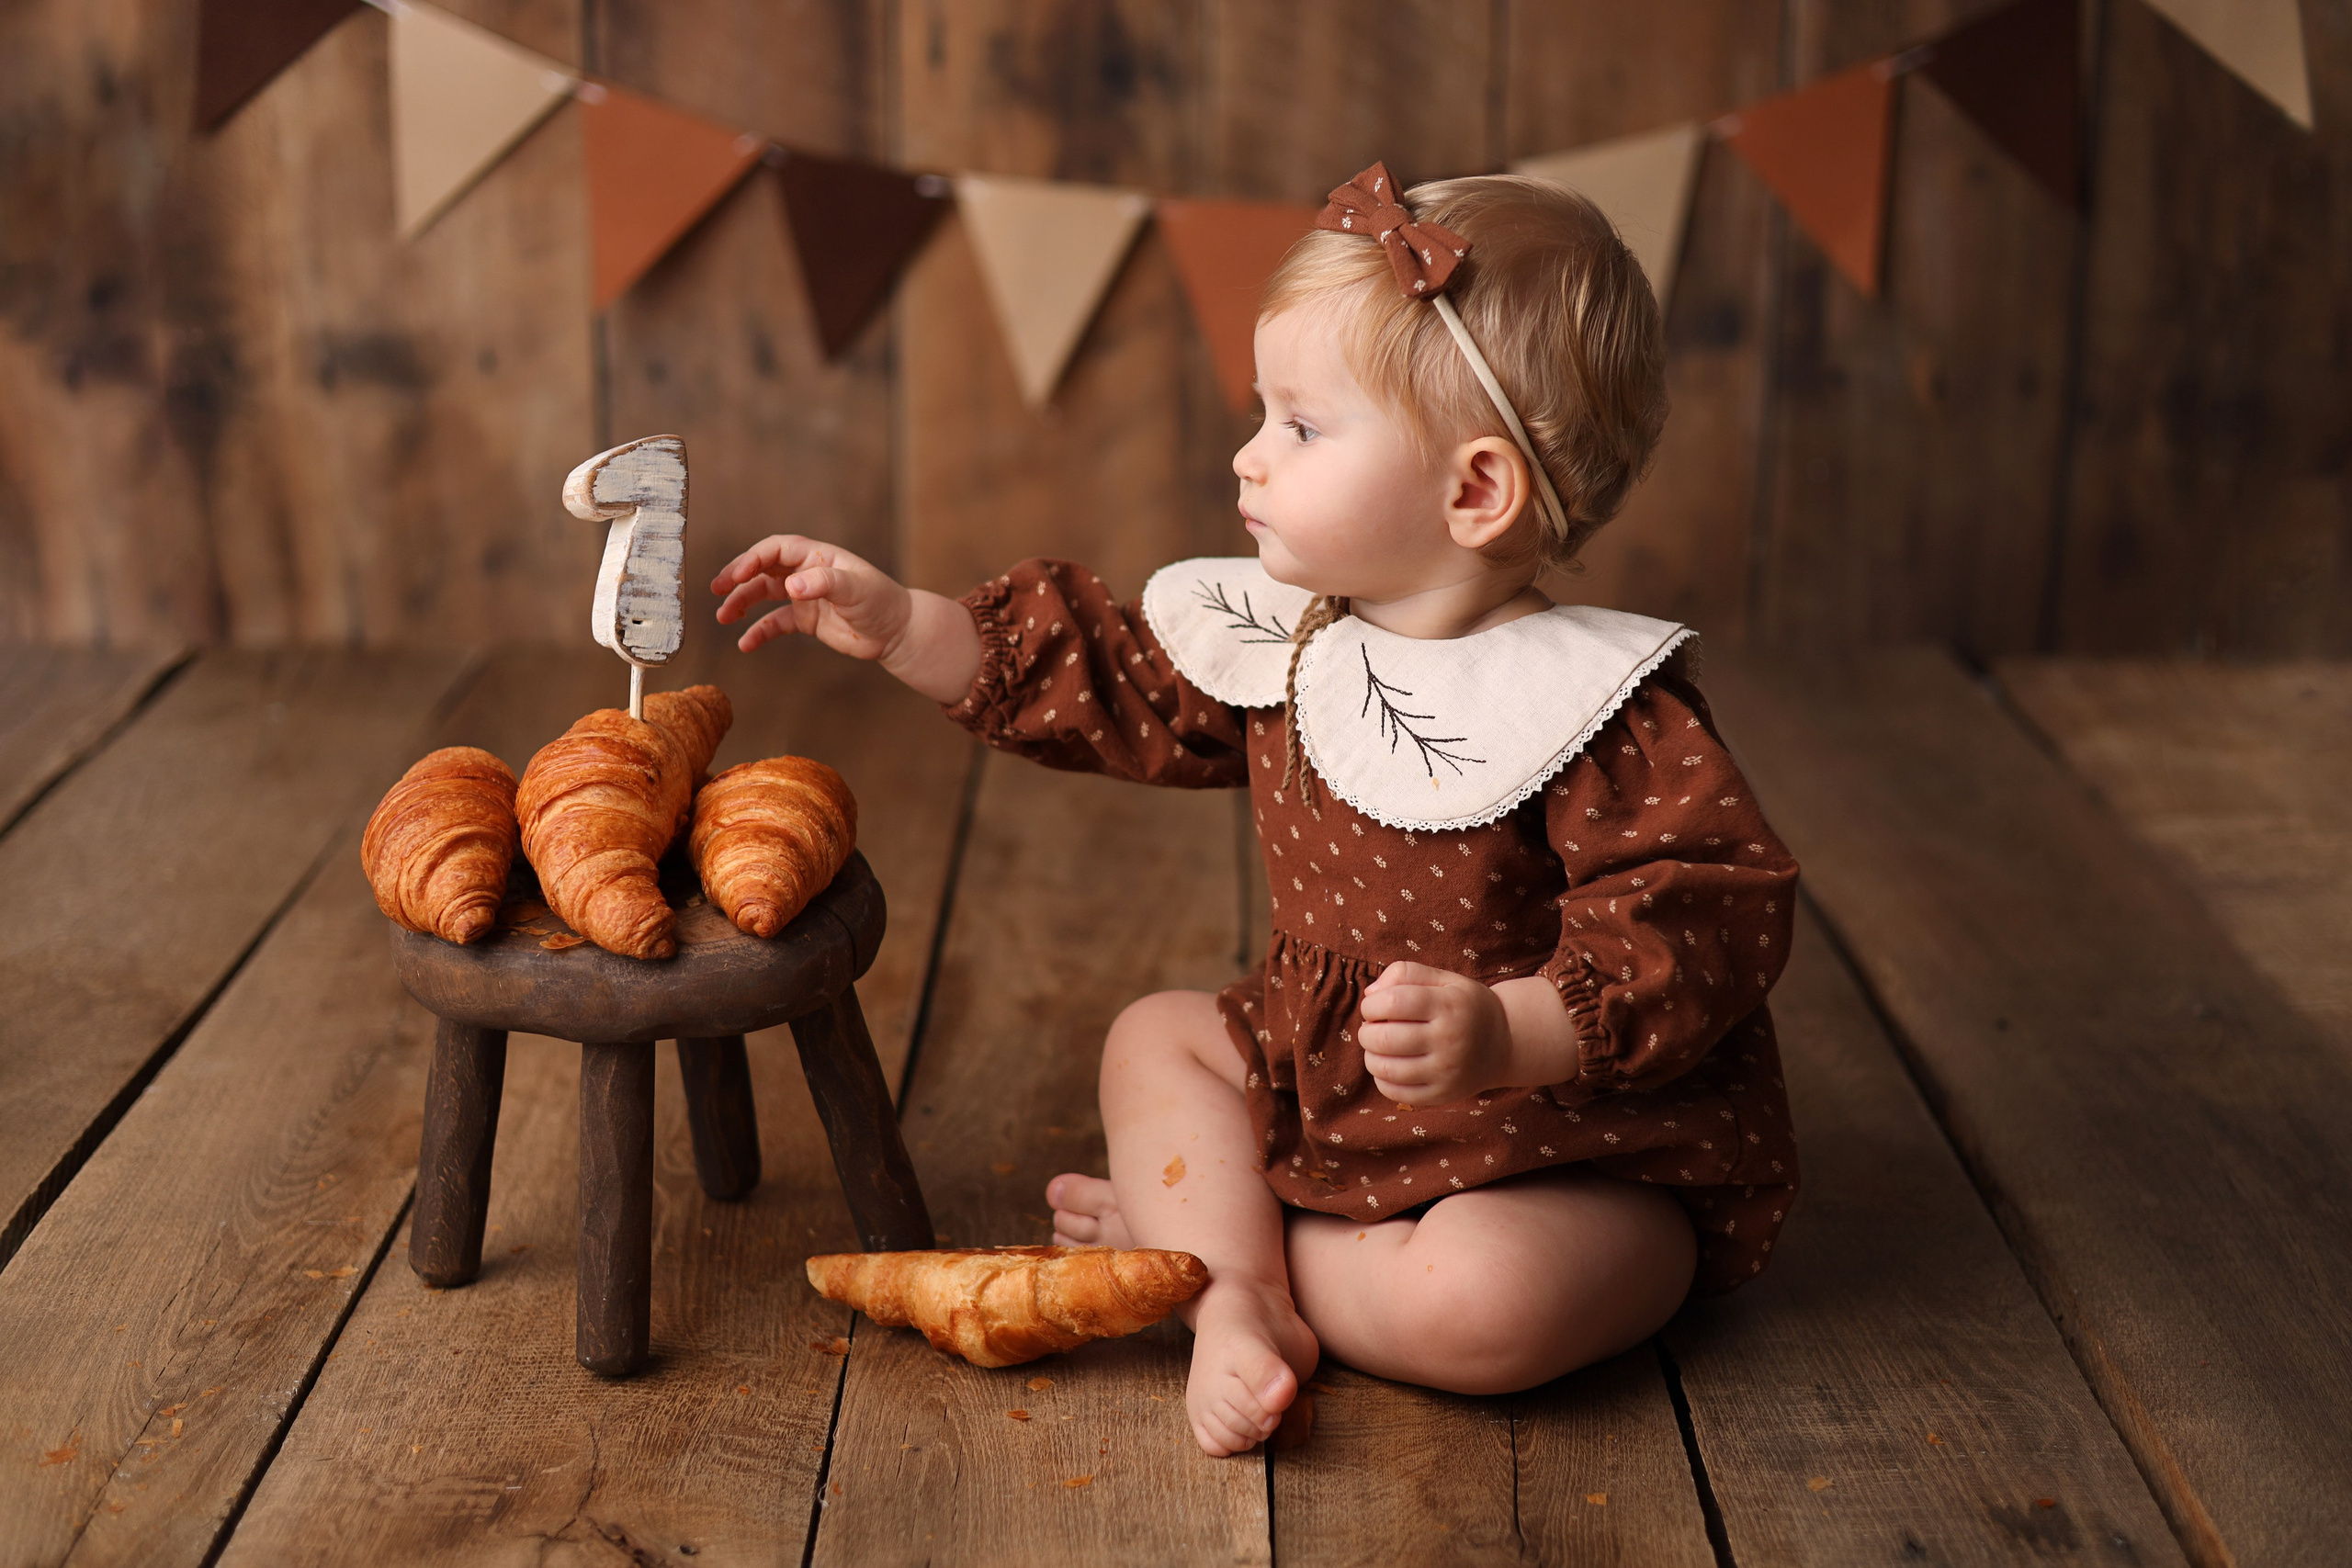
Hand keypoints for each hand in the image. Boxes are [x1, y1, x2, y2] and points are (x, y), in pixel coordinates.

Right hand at [712, 535, 911, 658]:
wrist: (897, 633)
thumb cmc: (882, 603)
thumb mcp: (857, 589)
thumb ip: (825, 583)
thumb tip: (791, 586)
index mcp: (817, 557)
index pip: (777, 549)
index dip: (754, 558)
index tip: (737, 574)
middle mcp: (807, 572)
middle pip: (764, 568)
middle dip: (739, 576)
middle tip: (717, 588)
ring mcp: (805, 596)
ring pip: (764, 594)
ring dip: (742, 603)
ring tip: (723, 617)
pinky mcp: (806, 620)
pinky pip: (775, 623)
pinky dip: (759, 632)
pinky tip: (746, 644)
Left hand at [1356, 962, 1513, 1107]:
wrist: (1506, 1043)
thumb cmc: (1465, 1006)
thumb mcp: (1445, 979)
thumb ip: (1406, 974)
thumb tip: (1370, 995)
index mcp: (1449, 1006)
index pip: (1393, 1003)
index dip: (1371, 1005)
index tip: (1373, 1006)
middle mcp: (1450, 1040)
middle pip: (1385, 1038)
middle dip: (1366, 1032)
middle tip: (1372, 1028)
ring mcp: (1446, 1072)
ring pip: (1386, 1068)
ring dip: (1370, 1056)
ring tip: (1379, 1047)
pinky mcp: (1442, 1095)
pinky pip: (1395, 1092)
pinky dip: (1381, 1079)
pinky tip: (1390, 1065)